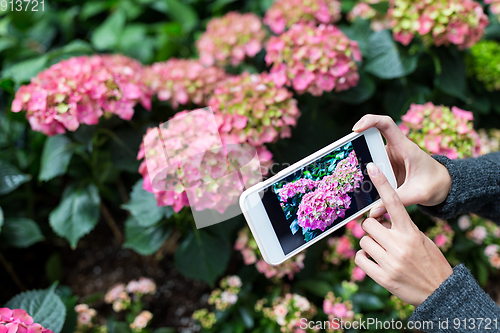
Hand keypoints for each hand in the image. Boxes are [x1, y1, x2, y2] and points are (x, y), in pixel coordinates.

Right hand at [352, 115, 450, 217]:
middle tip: (343, 154)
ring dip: (358, 163)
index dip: (370, 121)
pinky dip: (363, 175)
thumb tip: (372, 212)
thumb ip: (395, 202)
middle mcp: (395, 149)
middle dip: (355, 145)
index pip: (386, 124)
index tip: (356, 129)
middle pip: (370, 139)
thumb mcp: (418, 195)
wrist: (444, 186)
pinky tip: (356, 186)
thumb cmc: (435, 185)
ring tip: (347, 175)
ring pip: (368, 155)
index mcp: (405, 147)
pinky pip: (371, 167)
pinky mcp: (386, 167)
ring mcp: (389, 158)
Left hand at [355, 163, 452, 305]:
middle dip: (372, 228)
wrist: (440, 292)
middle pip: (369, 223)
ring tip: (382, 251)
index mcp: (411, 232)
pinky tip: (374, 262)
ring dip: (369, 244)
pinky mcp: (383, 277)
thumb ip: (401, 228)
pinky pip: (360, 259)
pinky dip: (364, 259)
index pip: (394, 202)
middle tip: (381, 235)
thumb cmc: (429, 261)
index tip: (371, 167)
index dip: (382, 183)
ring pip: (363, 241)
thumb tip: (377, 219)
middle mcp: (400, 245)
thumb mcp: (421, 240)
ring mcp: (390, 262)